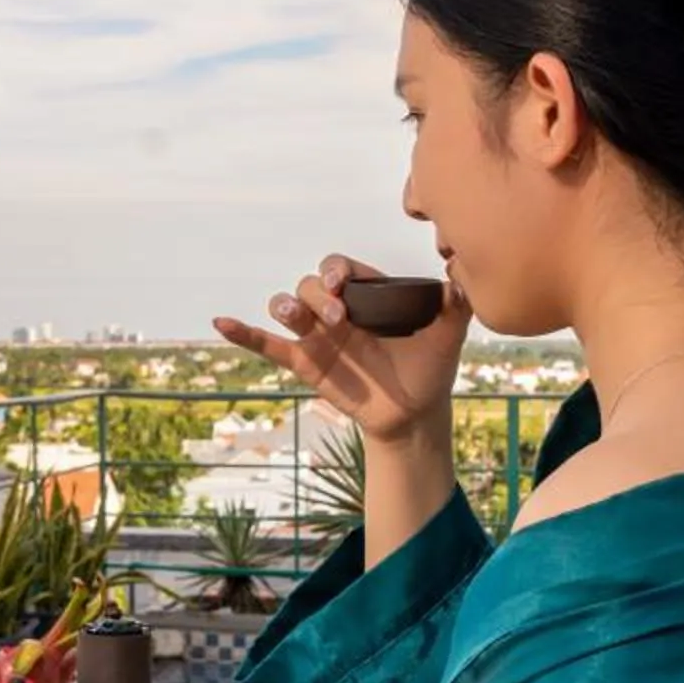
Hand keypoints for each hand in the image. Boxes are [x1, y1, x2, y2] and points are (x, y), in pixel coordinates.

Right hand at [215, 255, 471, 442]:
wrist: (415, 413)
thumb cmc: (430, 368)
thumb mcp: (449, 335)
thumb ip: (455, 306)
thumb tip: (461, 283)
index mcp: (366, 295)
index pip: (341, 269)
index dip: (335, 271)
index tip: (343, 285)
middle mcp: (337, 310)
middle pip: (309, 285)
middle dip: (317, 295)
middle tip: (338, 316)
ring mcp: (317, 336)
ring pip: (287, 308)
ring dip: (285, 306)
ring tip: (295, 315)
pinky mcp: (305, 363)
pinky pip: (268, 346)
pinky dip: (243, 333)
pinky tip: (222, 322)